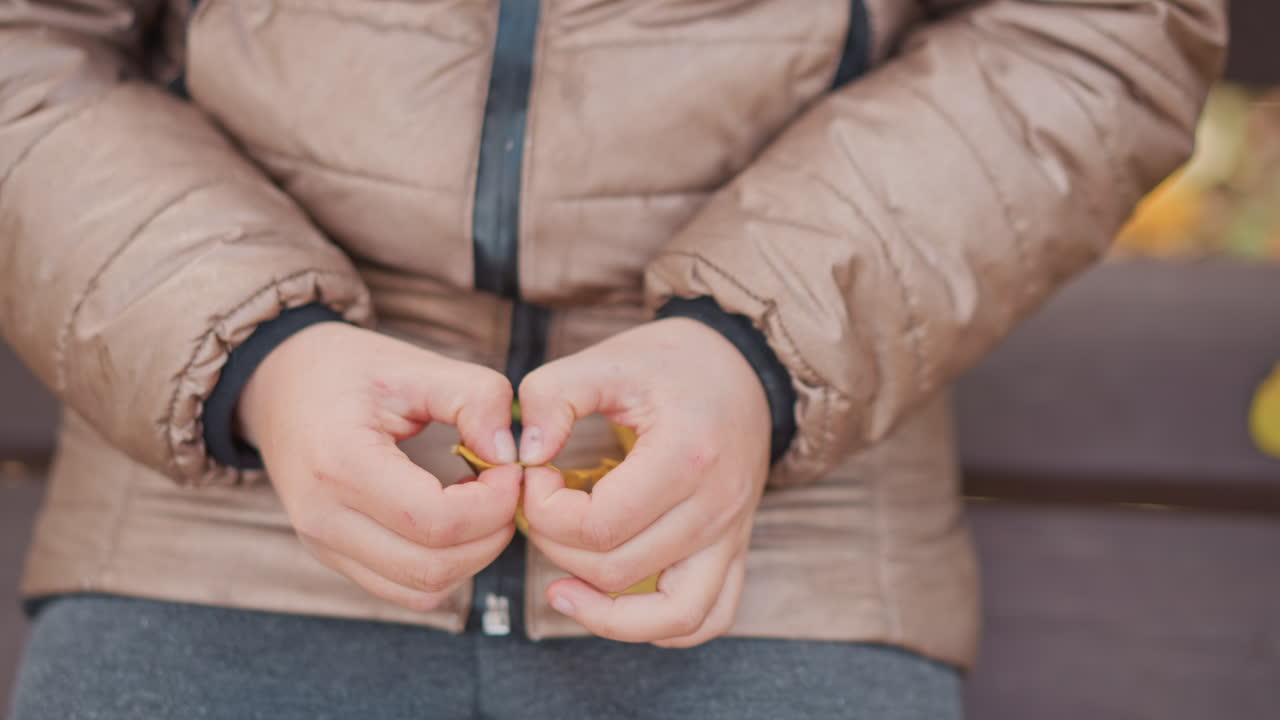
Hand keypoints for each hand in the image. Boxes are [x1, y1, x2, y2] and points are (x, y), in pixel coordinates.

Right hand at [237, 322, 520, 611]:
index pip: (437, 521)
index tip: (510, 467)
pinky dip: (446, 567)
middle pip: (434, 567)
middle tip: (506, 487)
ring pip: (424, 589)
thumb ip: (475, 397)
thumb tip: (512, 455)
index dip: (494, 504)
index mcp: (341, 463)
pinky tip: (457, 522)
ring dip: (474, 556)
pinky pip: (405, 591)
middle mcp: (324, 518)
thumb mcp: (415, 363)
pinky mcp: (334, 558)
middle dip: (492, 532)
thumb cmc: (347, 371)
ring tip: (483, 504)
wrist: (278, 384)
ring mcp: (324, 546)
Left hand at [517, 318, 770, 646]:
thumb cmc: (673, 364)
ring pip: (669, 617)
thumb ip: (553, 396)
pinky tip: (615, 605)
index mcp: (686, 456)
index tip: (534, 475)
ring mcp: (731, 535)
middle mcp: (716, 507)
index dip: (544, 510)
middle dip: (556, 547)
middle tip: (539, 508)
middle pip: (619, 570)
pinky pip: (707, 618)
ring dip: (604, 612)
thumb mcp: (607, 360)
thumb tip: (523, 455)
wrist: (743, 369)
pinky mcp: (734, 551)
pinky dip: (659, 628)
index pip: (599, 525)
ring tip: (560, 590)